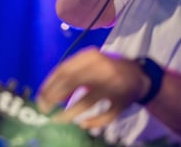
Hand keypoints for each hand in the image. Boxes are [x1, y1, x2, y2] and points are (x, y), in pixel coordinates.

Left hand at [36, 48, 150, 129]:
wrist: (140, 75)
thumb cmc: (108, 68)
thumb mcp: (91, 63)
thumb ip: (73, 72)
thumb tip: (50, 90)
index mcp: (92, 56)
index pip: (64, 70)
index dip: (49, 84)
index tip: (40, 96)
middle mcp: (103, 69)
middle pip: (73, 84)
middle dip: (54, 98)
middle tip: (44, 109)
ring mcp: (114, 86)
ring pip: (87, 102)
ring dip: (69, 113)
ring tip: (57, 120)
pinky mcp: (122, 102)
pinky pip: (104, 115)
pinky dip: (92, 122)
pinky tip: (83, 123)